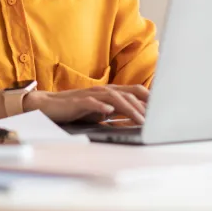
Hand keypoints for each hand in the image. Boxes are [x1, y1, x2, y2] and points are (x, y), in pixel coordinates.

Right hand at [23, 84, 148, 124]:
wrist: (49, 105)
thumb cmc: (76, 109)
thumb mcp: (99, 111)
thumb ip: (115, 112)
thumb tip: (135, 120)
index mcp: (109, 92)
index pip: (134, 91)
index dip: (149, 98)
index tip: (162, 109)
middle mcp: (102, 90)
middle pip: (128, 94)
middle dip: (143, 107)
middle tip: (154, 120)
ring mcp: (91, 94)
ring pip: (114, 98)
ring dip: (128, 108)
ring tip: (139, 119)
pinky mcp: (78, 101)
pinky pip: (92, 103)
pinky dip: (101, 107)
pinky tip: (109, 112)